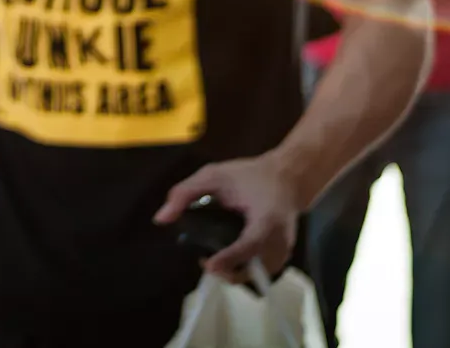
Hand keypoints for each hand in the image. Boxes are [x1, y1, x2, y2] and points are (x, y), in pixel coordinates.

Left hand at [154, 155, 300, 281]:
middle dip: (228, 270)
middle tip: (205, 259)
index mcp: (266, 217)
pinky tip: (230, 258)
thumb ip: (185, 193)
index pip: (249, 244)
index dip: (229, 258)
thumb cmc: (250, 175)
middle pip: (254, 268)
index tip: (209, 264)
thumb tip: (161, 219)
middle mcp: (279, 239)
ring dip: (235, 272)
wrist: (288, 177)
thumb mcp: (214, 175)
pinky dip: (245, 269)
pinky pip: (262, 272)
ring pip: (257, 275)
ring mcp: (283, 250)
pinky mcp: (283, 255)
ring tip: (215, 260)